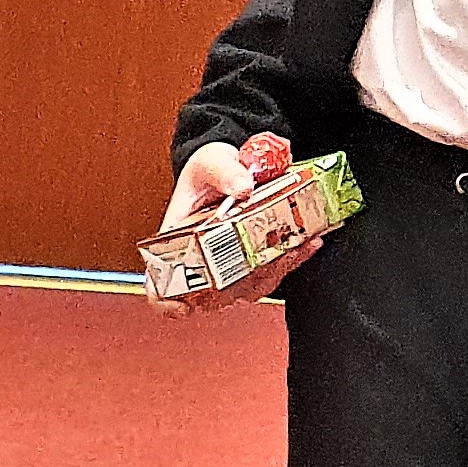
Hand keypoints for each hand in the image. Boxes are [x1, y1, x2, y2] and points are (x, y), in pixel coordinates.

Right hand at [146, 140, 321, 316]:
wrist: (232, 164)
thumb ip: (225, 171)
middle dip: (244, 279)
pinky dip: (293, 260)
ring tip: (295, 246)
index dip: (165, 300)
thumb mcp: (212, 161)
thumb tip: (242, 187)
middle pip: (215, 289)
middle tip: (268, 258)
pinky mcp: (256, 256)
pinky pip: (274, 270)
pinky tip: (307, 243)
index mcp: (178, 236)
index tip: (182, 305)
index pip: (160, 280)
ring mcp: (230, 261)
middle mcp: (202, 256)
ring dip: (275, 269)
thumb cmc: (209, 168)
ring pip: (250, 284)